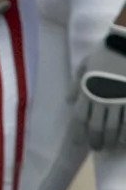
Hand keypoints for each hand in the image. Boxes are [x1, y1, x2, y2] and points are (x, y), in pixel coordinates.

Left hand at [72, 28, 125, 149]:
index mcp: (88, 89)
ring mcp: (120, 99)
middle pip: (96, 127)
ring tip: (112, 145)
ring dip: (112, 140)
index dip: (79, 133)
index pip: (80, 117)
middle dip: (96, 141)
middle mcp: (103, 97)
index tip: (80, 142)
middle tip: (97, 148)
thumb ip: (76, 83)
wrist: (124, 42)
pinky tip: (125, 141)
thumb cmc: (107, 50)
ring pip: (115, 128)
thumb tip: (68, 101)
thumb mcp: (86, 63)